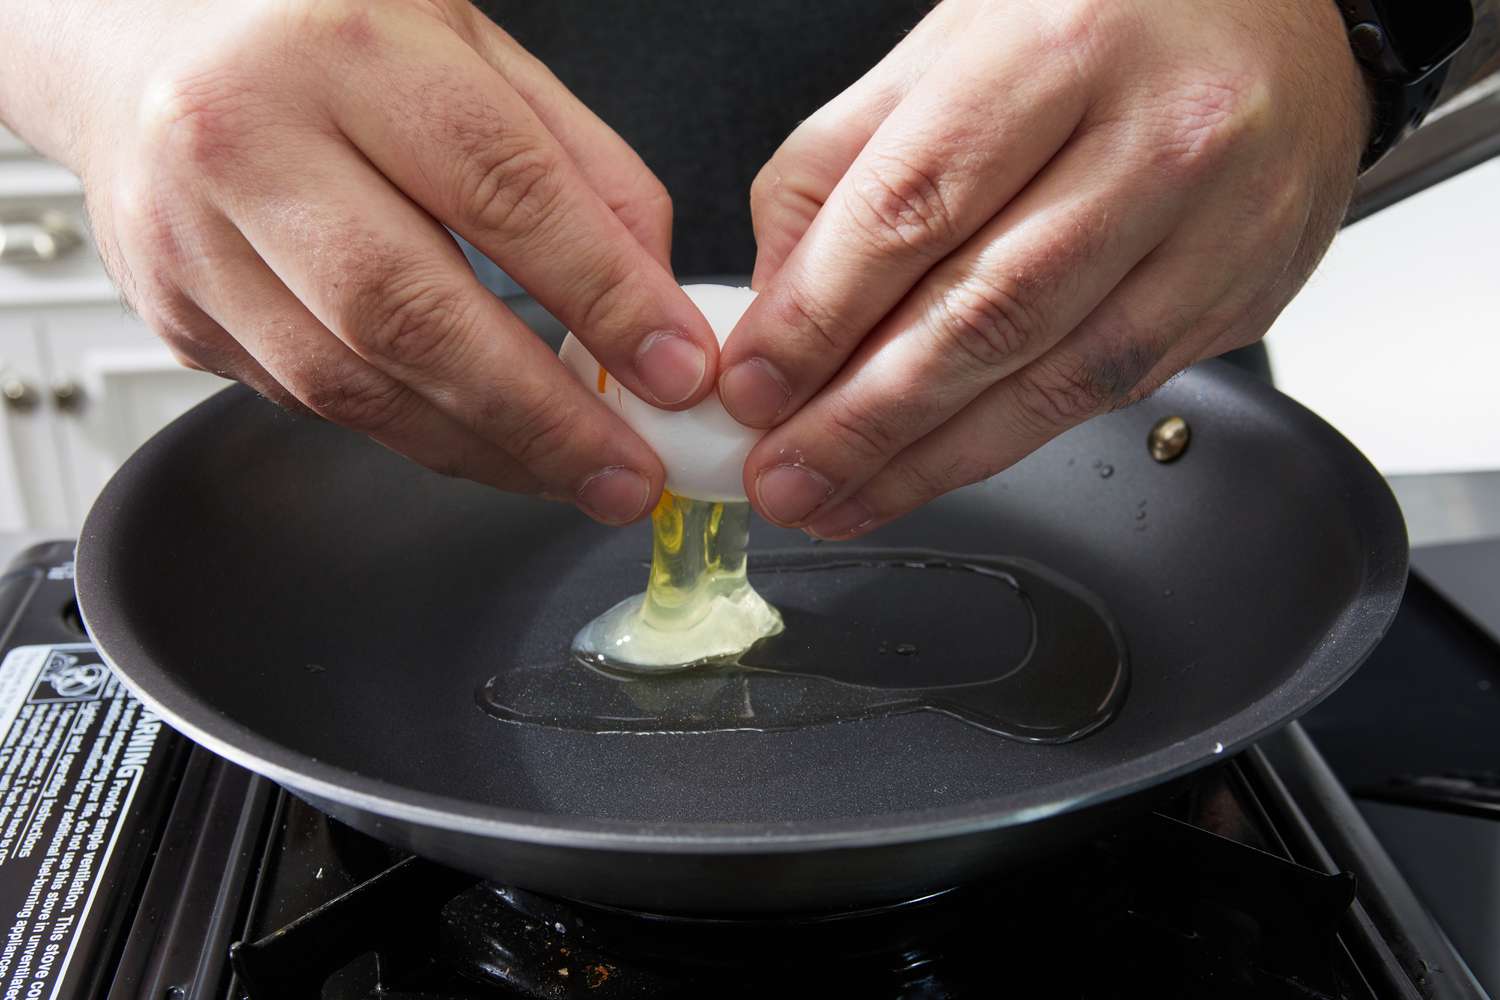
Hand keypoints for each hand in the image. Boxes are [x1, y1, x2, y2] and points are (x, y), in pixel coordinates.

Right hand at [3, 0, 717, 524]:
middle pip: (410, 312)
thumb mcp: (470, 48)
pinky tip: (482, 441)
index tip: (677, 372)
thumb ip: (578, 166)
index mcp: (345, 48)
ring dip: (483, 450)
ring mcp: (192, 238)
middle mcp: (247, 141)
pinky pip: (313, 400)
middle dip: (541, 418)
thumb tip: (656, 301)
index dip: (604, 294)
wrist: (137, 40)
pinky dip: (416, 432)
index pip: (501, 186)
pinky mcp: (178, 313)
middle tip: (629, 475)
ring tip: (574, 478)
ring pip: (353, 385)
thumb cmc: (320, 34)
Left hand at [722, 0, 1369, 537]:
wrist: (1283, 22)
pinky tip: (932, 471)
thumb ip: (842, 163)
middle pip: (983, 314)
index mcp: (1056, 46)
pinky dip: (1004, 445)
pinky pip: (1105, 394)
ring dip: (925, 461)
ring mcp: (1214, 226)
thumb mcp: (949, 43)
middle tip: (782, 477)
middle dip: (862, 420)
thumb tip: (776, 300)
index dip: (819, 317)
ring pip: (1051, 378)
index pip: (911, 208)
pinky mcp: (1238, 296)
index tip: (754, 388)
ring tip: (837, 500)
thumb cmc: (1099, 25)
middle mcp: (1154, 136)